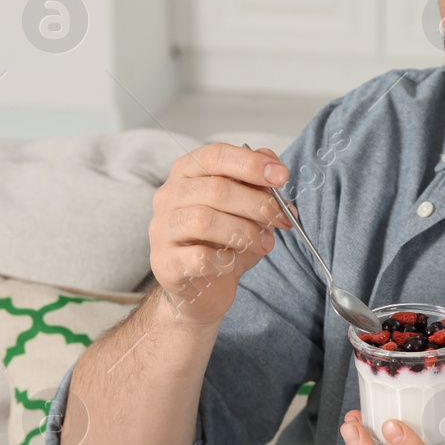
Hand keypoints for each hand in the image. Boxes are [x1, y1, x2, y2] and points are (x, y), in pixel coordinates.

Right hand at [148, 142, 293, 326]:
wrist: (201, 288)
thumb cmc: (223, 242)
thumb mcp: (247, 210)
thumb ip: (259, 185)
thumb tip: (275, 167)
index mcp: (187, 172)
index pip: (215, 156)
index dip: (250, 163)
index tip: (282, 176)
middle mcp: (168, 196)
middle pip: (215, 189)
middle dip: (257, 204)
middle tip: (282, 219)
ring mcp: (161, 229)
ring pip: (204, 221)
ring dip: (244, 232)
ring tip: (265, 244)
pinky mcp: (164, 263)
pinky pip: (198, 257)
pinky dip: (224, 260)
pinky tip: (234, 262)